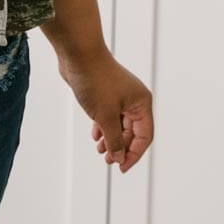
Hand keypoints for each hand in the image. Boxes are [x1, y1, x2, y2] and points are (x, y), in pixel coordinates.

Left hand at [58, 47, 152, 173]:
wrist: (79, 55)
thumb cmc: (95, 81)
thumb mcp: (105, 117)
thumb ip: (114, 140)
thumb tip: (118, 157)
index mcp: (142, 104)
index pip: (145, 137)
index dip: (134, 155)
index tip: (121, 168)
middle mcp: (135, 100)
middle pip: (133, 132)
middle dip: (121, 148)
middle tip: (107, 160)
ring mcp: (121, 96)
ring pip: (120, 125)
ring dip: (111, 139)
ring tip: (100, 150)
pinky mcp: (107, 94)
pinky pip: (109, 116)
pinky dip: (103, 127)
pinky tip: (95, 136)